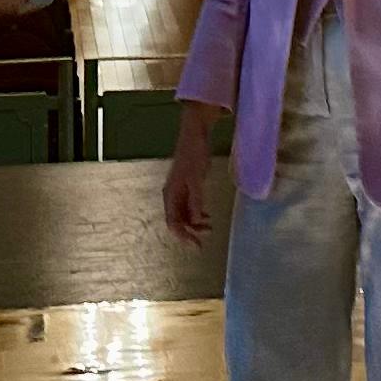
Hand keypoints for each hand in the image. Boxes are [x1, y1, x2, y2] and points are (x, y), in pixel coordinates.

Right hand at [163, 111, 220, 245]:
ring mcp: (180, 191)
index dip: (183, 236)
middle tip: (203, 242)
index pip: (173, 222)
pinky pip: (190, 206)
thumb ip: (196, 200)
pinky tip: (207, 218)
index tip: (195, 245)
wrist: (195, 135)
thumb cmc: (194, 155)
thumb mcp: (196, 179)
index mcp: (171, 194)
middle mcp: (173, 195)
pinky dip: (197, 215)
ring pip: (184, 215)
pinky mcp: (187, 186)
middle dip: (189, 233)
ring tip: (209, 228)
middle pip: (178, 221)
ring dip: (194, 224)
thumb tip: (196, 221)